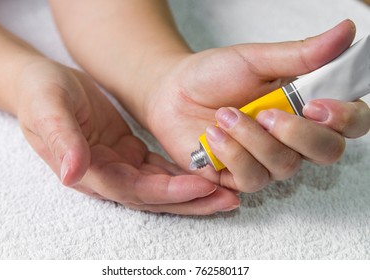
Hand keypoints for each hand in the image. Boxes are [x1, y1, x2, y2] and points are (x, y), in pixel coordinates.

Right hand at [15, 59, 239, 214]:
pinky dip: (184, 174)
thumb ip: (61, 139)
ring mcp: (119, 167)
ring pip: (162, 187)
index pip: (131, 190)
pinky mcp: (129, 155)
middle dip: (191, 201)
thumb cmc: (41, 94)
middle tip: (229, 199)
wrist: (42, 86)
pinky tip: (208, 173)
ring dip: (194, 192)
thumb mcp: (48, 108)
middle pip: (154, 197)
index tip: (202, 185)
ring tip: (228, 191)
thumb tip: (72, 174)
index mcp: (87, 170)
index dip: (167, 191)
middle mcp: (105, 176)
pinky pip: (161, 170)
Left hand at [143, 20, 369, 191]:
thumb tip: (347, 31)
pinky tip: (213, 134)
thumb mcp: (255, 59)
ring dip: (254, 140)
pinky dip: (233, 154)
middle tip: (267, 113)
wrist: (172, 92)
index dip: (345, 118)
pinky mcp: (240, 176)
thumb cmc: (213, 74)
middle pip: (327, 152)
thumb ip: (299, 54)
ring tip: (225, 113)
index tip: (317, 105)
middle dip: (299, 135)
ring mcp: (267, 160)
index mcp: (304, 107)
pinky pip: (252, 178)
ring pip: (285, 166)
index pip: (349, 123)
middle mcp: (292, 138)